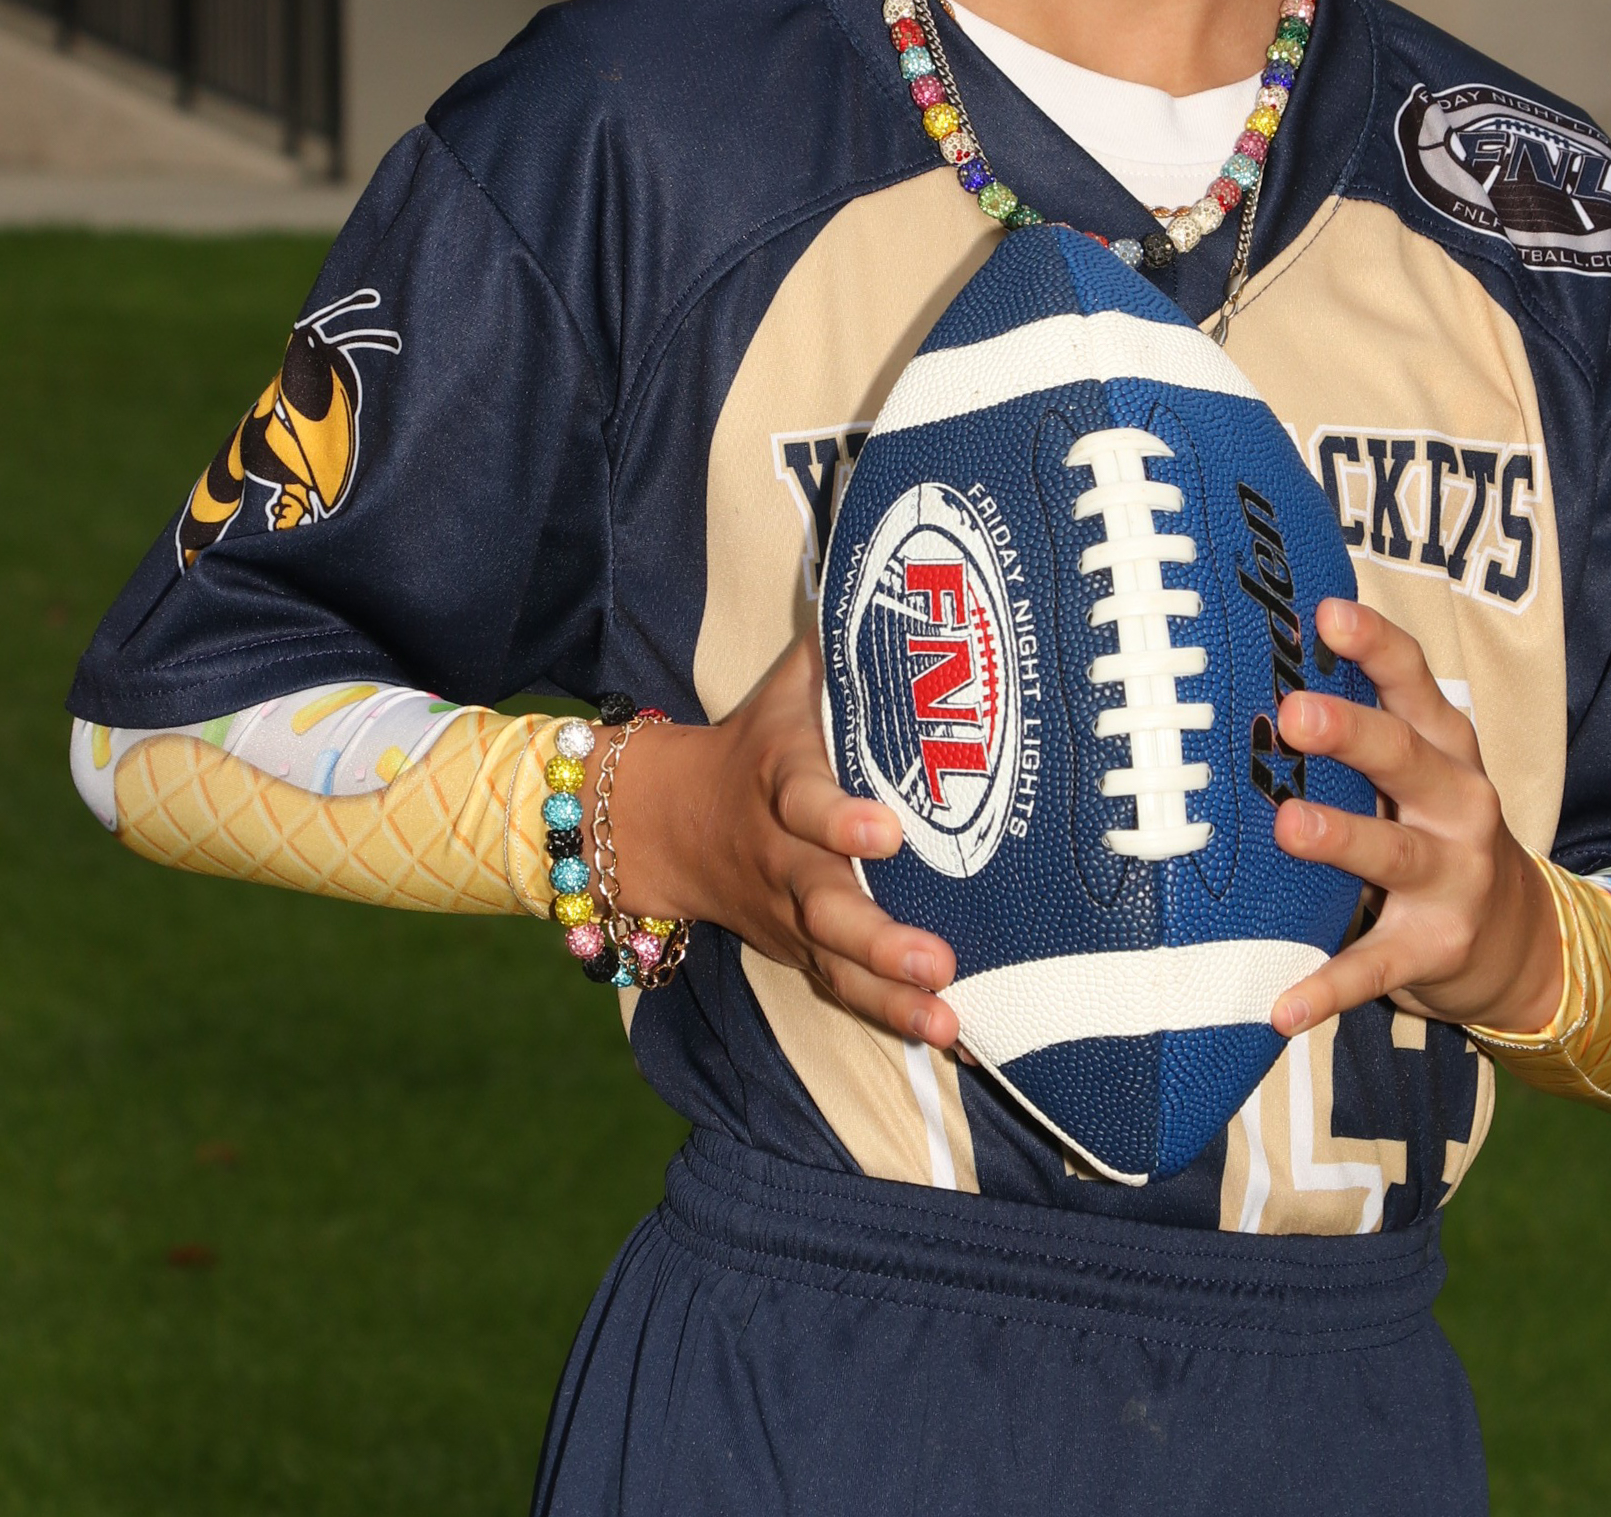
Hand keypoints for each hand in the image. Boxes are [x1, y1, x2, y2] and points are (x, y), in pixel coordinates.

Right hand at [587, 635, 958, 1047]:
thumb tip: (908, 574)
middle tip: (937, 959)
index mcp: (781, 780)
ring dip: (890, 995)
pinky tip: (944, 1036)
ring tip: (947, 1020)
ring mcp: (787, 913)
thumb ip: (847, 640)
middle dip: (878, 936)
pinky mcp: (797, 952)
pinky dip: (886, 1018)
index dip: (842, 817)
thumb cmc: (757, 739)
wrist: (664, 819)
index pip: (808, 800)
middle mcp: (782, 856)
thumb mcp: (792, 684)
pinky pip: (838, 990)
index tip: (889, 829)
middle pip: (825, 903)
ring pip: (834, 961)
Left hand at [1267, 600, 1561, 1038]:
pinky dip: (1330, 988)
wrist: (1522, 939)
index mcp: (1445, 746)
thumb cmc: (1438, 828)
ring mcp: (1452, 878)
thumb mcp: (1421, 768)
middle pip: (1405, 758)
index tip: (1327, 615)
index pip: (1413, 683)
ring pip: (1393, 853)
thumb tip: (1263, 660)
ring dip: (1342, 840)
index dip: (1374, 646)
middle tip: (1294, 714)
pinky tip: (1283, 1006)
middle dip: (1351, 734)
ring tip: (1290, 829)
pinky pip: (1377, 967)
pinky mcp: (1434, 948)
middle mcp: (1458, 803)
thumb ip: (1365, 721)